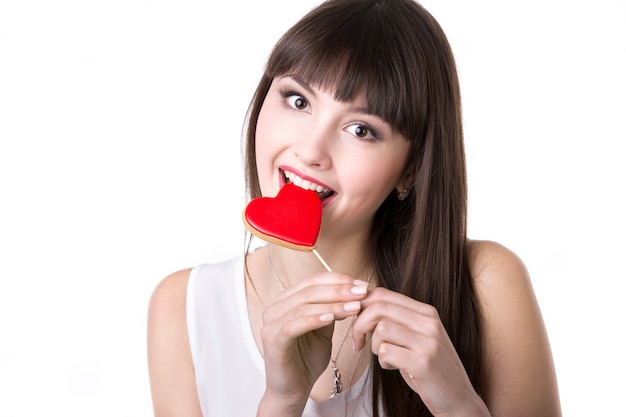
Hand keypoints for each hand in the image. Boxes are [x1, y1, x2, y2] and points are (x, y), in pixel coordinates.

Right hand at [257, 272, 368, 414]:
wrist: (293, 391)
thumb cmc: (307, 360)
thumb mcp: (324, 329)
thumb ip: (332, 310)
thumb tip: (353, 292)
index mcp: (286, 301)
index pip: (313, 280)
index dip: (338, 280)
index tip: (362, 285)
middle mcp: (275, 308)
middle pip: (310, 289)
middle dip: (339, 290)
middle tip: (362, 292)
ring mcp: (271, 323)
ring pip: (304, 305)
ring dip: (332, 304)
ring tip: (355, 307)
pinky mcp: (272, 339)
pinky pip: (294, 325)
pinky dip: (313, 319)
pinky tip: (331, 318)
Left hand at [352, 288, 488, 415]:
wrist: (458, 398)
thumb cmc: (429, 367)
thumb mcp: (417, 336)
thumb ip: (396, 320)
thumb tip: (360, 306)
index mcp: (426, 312)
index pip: (383, 294)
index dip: (361, 306)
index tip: (355, 322)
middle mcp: (429, 322)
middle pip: (378, 307)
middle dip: (359, 325)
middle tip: (358, 342)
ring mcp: (428, 341)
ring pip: (381, 329)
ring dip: (374, 345)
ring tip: (386, 356)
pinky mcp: (423, 362)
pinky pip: (386, 351)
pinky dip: (383, 361)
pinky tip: (394, 366)